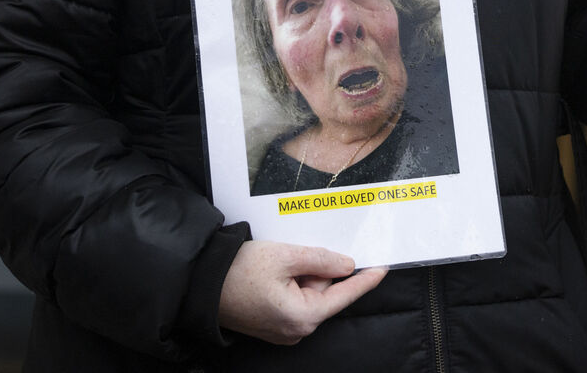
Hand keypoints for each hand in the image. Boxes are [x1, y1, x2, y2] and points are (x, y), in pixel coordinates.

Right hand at [218, 240, 386, 344]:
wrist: (203, 284)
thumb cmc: (241, 270)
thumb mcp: (286, 256)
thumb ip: (322, 260)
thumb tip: (347, 266)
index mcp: (303, 316)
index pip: (343, 295)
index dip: (365, 280)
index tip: (384, 268)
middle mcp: (297, 330)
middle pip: (324, 290)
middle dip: (315, 269)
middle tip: (290, 256)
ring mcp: (285, 330)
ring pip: (310, 293)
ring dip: (301, 274)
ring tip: (275, 265)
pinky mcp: (275, 325)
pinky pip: (296, 298)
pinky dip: (292, 282)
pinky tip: (273, 273)